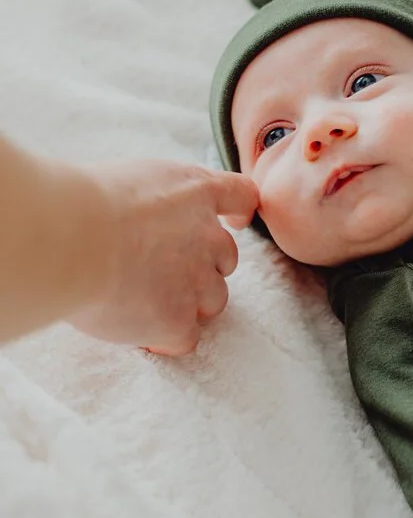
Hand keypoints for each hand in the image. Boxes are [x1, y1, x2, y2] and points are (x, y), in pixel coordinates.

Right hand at [69, 161, 257, 355]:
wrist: (67, 239)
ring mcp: (198, 280)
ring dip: (187, 304)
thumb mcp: (131, 179)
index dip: (238, 211)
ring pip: (212, 300)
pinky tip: (141, 331)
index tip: (233, 221)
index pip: (240, 196)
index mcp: (196, 192)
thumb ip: (157, 200)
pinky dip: (167, 338)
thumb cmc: (82, 203)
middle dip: (201, 267)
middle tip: (160, 272)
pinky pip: (186, 338)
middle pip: (225, 259)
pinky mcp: (179, 320)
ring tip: (144, 302)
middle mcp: (208, 236)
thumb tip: (147, 217)